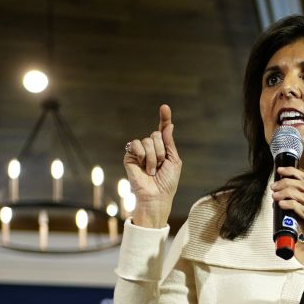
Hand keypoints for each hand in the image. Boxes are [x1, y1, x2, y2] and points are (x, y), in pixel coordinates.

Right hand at [124, 104, 181, 227]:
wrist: (156, 196)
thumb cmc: (167, 182)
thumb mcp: (174, 161)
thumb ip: (169, 143)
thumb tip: (169, 125)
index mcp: (162, 148)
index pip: (162, 130)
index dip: (164, 118)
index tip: (164, 107)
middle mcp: (150, 148)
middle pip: (156, 134)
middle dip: (161, 151)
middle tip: (160, 166)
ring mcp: (139, 151)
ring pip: (147, 140)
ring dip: (153, 157)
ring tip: (152, 170)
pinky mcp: (129, 156)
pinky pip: (135, 144)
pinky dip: (141, 155)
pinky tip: (142, 166)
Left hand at [271, 167, 303, 280]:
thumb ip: (301, 208)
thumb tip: (284, 199)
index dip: (294, 173)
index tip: (280, 171)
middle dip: (286, 182)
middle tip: (274, 186)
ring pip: (303, 196)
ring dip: (285, 193)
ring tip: (274, 195)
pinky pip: (303, 210)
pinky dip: (290, 205)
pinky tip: (281, 204)